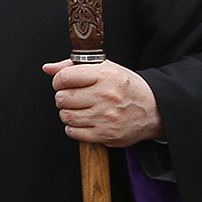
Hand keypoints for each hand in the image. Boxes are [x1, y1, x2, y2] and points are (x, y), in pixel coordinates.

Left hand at [41, 59, 163, 146]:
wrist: (154, 109)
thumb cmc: (126, 87)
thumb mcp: (105, 68)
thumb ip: (73, 66)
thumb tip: (48, 68)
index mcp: (104, 75)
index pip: (64, 77)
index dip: (58, 80)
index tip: (63, 83)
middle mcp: (105, 96)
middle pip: (62, 98)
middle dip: (63, 97)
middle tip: (73, 97)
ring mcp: (105, 117)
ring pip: (66, 116)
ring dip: (68, 113)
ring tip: (79, 109)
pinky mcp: (106, 134)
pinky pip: (73, 132)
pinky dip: (74, 128)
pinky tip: (84, 121)